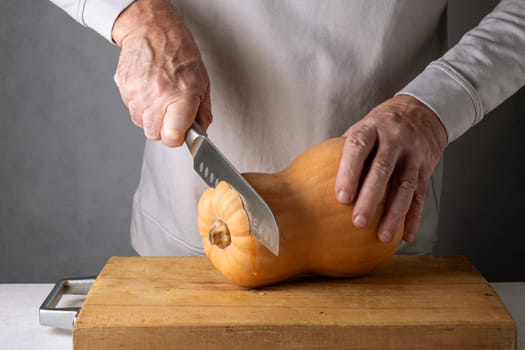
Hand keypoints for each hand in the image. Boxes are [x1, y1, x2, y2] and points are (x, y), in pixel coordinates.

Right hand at [112, 0, 211, 146]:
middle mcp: (157, 95)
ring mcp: (137, 92)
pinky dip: (139, 104)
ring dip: (150, 116)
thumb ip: (203, 112)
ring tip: (159, 96)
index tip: (179, 134)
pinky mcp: (123, 88)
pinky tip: (148, 88)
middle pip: (154, 134)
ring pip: (140, 123)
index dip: (176, 139)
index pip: (171, 136)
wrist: (153, 30)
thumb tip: (200, 132)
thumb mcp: (202, 82)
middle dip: (163, 128)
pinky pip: (131, 109)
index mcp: (181, 95)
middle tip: (170, 112)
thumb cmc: (180, 54)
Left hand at [335, 95, 446, 242]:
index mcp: (371, 128)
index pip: (359, 148)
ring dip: (394, 214)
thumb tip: (314, 178)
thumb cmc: (381, 126)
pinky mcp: (426, 168)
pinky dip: (414, 217)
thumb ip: (344, 150)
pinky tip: (405, 235)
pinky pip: (421, 195)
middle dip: (370, 198)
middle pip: (382, 170)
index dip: (350, 172)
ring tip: (383, 235)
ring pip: (405, 186)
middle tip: (358, 222)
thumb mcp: (363, 127)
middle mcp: (394, 140)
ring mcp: (413, 154)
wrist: (422, 112)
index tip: (341, 197)